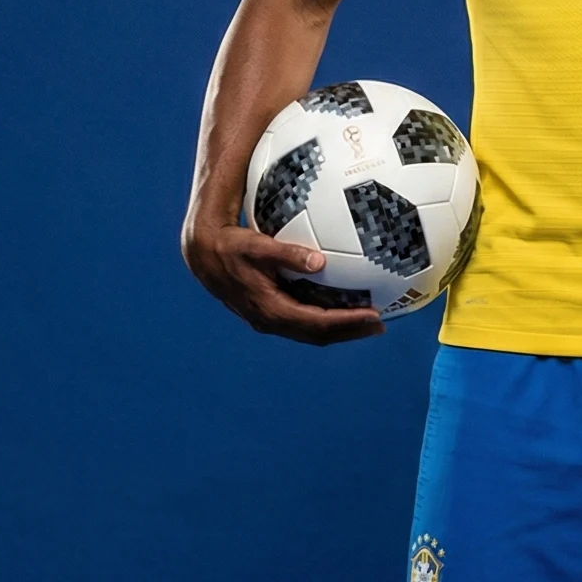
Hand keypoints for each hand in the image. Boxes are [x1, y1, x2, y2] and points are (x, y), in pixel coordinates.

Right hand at [181, 217, 382, 343]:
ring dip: (339, 330)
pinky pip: (302, 323)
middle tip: (379, 324)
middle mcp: (270, 321)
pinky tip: (339, 308)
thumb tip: (320, 262)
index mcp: (271, 309)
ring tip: (366, 322)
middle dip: (350, 332)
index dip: (347, 323)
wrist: (203, 255)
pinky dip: (324, 320)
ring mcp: (268, 320)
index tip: (372, 316)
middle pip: (318, 335)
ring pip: (310, 333)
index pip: (317, 324)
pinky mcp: (268, 313)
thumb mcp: (258, 246)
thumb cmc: (230, 246)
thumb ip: (288, 254)